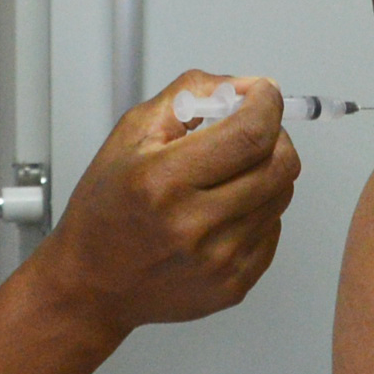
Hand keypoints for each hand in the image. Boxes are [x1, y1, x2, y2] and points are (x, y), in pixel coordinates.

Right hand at [32, 70, 301, 341]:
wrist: (92, 285)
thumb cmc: (105, 211)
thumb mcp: (131, 134)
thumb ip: (191, 95)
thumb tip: (248, 87)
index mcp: (164, 180)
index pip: (250, 133)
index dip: (268, 103)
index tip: (264, 93)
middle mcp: (194, 224)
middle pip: (280, 164)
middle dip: (276, 135)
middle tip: (252, 131)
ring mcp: (218, 260)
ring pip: (282, 195)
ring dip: (266, 173)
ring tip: (228, 176)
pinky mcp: (234, 286)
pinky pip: (273, 231)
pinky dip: (259, 211)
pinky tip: (224, 211)